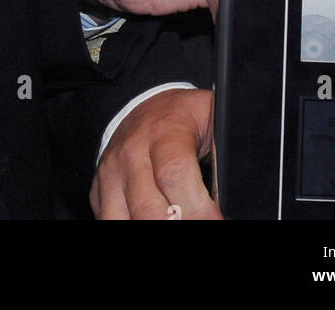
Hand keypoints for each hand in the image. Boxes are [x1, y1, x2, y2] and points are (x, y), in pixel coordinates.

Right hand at [91, 88, 221, 220]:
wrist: (143, 105)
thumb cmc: (183, 118)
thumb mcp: (211, 119)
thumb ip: (223, 149)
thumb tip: (235, 184)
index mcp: (163, 132)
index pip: (175, 174)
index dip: (199, 209)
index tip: (217, 221)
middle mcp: (131, 154)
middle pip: (149, 209)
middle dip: (180, 226)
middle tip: (202, 227)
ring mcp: (110, 175)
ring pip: (121, 220)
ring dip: (150, 228)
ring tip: (177, 222)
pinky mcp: (99, 192)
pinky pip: (108, 221)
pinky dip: (130, 226)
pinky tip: (151, 220)